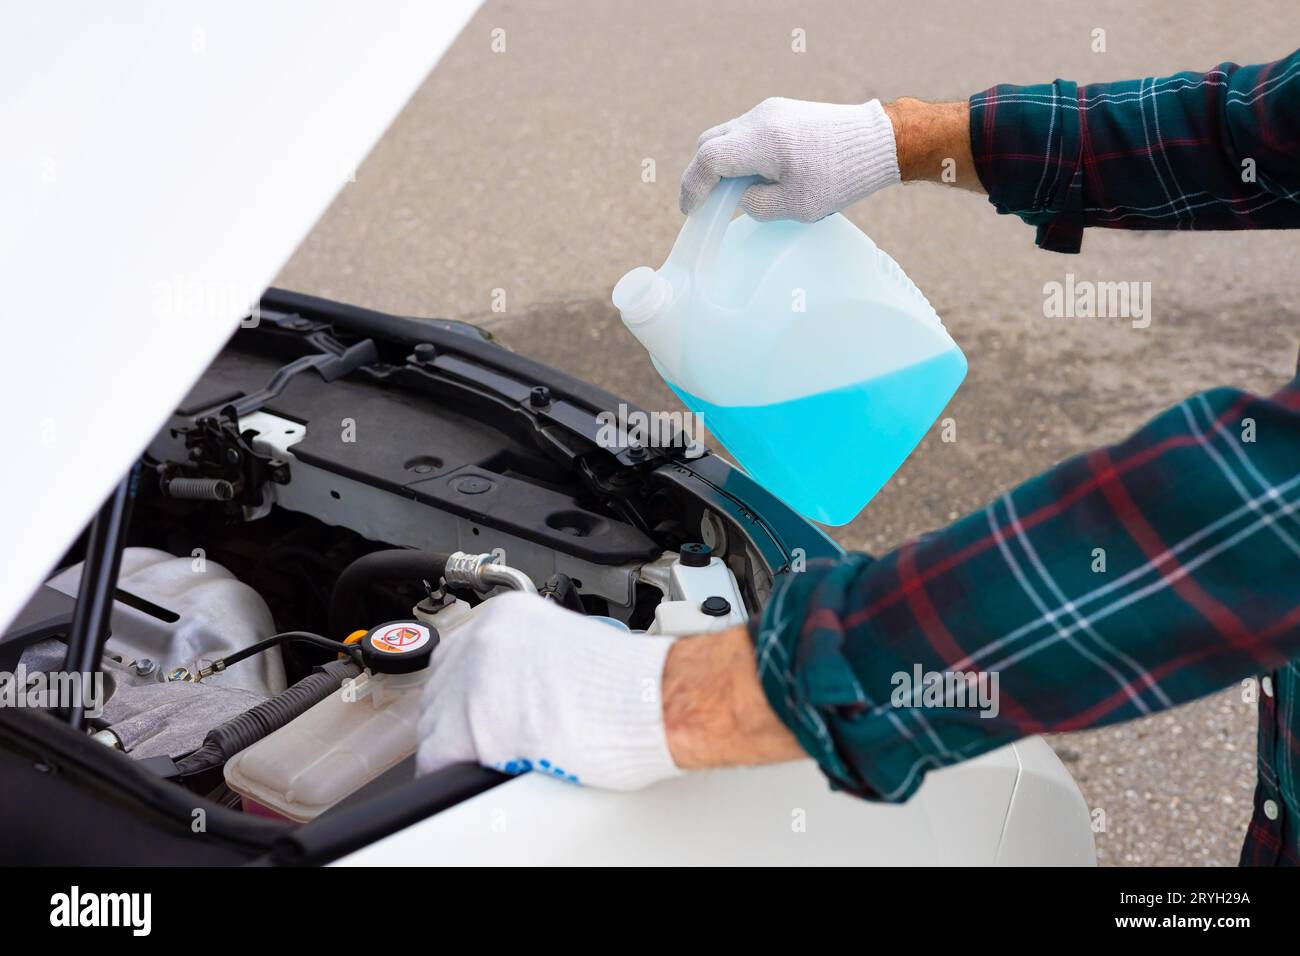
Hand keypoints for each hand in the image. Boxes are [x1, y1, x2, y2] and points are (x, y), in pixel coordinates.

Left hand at [415, 591, 681, 789]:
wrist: (649, 699)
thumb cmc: (629, 683)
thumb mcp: (572, 645)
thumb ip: (532, 659)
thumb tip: (517, 690)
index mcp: (508, 615)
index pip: (459, 654)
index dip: (468, 689)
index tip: (478, 705)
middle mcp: (483, 639)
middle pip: (441, 686)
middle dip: (459, 715)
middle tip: (489, 736)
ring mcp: (472, 679)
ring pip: (434, 722)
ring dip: (457, 743)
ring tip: (493, 757)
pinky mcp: (470, 724)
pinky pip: (437, 757)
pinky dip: (454, 770)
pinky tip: (482, 772)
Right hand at [679, 97, 899, 221]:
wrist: (877, 141)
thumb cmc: (840, 177)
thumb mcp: (797, 206)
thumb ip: (758, 205)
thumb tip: (740, 198)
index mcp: (762, 140)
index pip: (708, 159)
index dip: (693, 187)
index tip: (691, 211)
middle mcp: (760, 118)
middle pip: (710, 143)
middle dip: (701, 174)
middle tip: (703, 203)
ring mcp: (770, 111)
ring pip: (726, 136)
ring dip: (721, 163)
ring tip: (730, 192)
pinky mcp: (780, 111)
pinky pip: (745, 132)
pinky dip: (739, 154)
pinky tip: (753, 176)